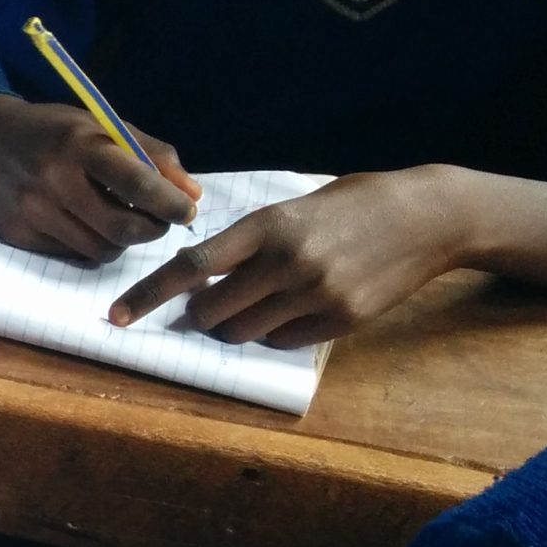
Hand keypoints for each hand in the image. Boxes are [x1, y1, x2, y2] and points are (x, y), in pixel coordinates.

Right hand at [0, 95, 199, 262]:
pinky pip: (72, 254)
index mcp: (80, 146)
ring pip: (100, 250)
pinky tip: (85, 223)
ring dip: (121, 241)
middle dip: (152, 230)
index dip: (170, 202)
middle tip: (159, 221)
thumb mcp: (102, 125)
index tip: (187, 210)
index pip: (137, 182)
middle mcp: (55, 181)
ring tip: (121, 220)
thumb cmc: (53, 130)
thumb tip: (191, 194)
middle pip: (122, 229)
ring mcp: (34, 213)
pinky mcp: (19, 235)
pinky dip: (89, 243)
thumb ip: (150, 154)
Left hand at [109, 168, 464, 346]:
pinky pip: (280, 341)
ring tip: (256, 302)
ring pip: (241, 333)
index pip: (190, 267)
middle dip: (200, 315)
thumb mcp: (294, 206)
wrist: (429, 217)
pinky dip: (272, 332)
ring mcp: (315, 294)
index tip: (117, 317)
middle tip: (211, 303)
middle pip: (209, 312)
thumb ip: (248, 240)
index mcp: (268, 225)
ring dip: (233, 326)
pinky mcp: (340, 320)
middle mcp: (288, 261)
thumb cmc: (352, 205)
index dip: (147, 296)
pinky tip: (293, 307)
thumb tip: (198, 278)